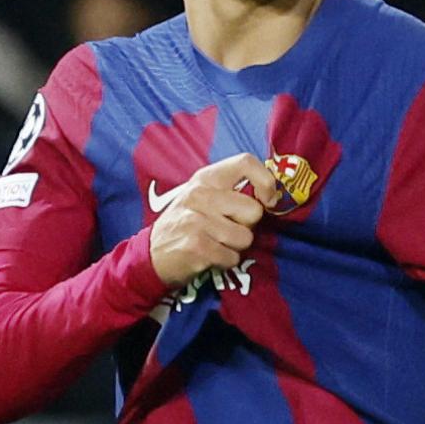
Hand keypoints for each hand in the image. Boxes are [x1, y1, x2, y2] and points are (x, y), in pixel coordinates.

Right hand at [148, 152, 280, 286]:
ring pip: (245, 238)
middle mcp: (200, 194)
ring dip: (235, 247)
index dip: (266, 181)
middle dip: (247, 226)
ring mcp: (196, 220)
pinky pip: (232, 257)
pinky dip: (225, 261)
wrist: (151, 255)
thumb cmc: (187, 224)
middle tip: (225, 230)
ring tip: (214, 243)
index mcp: (206, 178)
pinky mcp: (196, 246)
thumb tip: (273, 196)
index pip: (246, 162)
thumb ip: (233, 191)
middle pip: (253, 211)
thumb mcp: (204, 198)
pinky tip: (208, 256)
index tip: (268, 200)